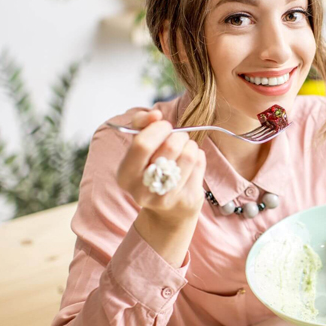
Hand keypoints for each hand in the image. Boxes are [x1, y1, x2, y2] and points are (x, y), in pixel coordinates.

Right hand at [116, 109, 205, 224]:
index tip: (164, 125)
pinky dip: (198, 156)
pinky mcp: (187, 199)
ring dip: (190, 145)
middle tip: (178, 137)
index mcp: (125, 176)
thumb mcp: (138, 147)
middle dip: (178, 135)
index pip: (142, 144)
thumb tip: (155, 114)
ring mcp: (166, 198)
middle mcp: (142, 191)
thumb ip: (141, 124)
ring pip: (189, 154)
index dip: (158, 128)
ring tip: (185, 148)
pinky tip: (191, 162)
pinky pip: (200, 163)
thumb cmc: (152, 169)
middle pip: (170, 147)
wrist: (168, 211)